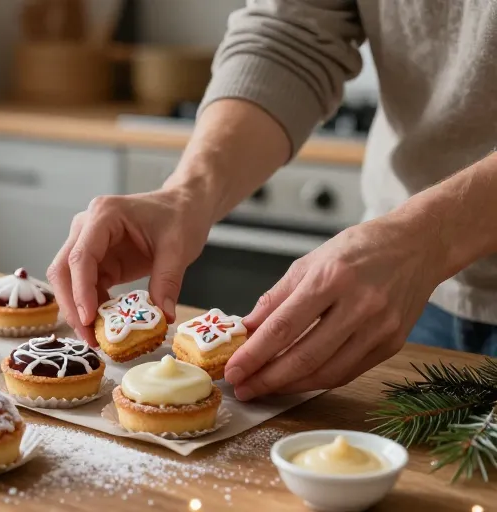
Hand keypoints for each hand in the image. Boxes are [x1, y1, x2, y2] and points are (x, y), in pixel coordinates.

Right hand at [47, 189, 213, 345]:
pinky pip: (84, 286)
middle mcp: (86, 226)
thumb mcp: (178, 248)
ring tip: (94, 338)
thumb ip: (168, 281)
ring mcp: (88, 243)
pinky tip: (104, 325)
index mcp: (104, 215)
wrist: (183, 206)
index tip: (88, 319)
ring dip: (77, 309)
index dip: (81, 290)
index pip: (81, 256)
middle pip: (63, 269)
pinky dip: (91, 307)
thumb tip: (164, 316)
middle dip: (71, 305)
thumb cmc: (179, 217)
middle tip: (87, 336)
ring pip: (67, 280)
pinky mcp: (97, 260)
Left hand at [226, 215, 445, 399]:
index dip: (254, 354)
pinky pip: (348, 372)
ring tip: (263, 389)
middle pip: (305, 356)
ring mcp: (380, 328)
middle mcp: (359, 305)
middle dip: (267, 378)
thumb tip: (246, 329)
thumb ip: (276, 298)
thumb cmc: (359, 249)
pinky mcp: (392, 343)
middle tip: (241, 388)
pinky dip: (317, 381)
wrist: (418, 246)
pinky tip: (295, 382)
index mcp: (331, 278)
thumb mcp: (309, 262)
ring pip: (327, 372)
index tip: (233, 370)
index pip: (283, 327)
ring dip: (290, 386)